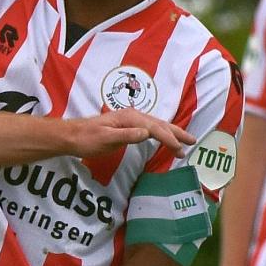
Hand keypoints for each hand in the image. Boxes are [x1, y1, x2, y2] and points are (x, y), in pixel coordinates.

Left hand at [63, 108, 193, 157]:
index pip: (154, 129)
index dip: (168, 139)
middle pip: (160, 124)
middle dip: (177, 133)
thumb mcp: (106, 139)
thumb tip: (147, 133)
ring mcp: (130, 119)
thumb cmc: (87, 139)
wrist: (72, 135)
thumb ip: (127, 136)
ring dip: (172, 133)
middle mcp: (133, 115)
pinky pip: (150, 128)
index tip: (179, 149)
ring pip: (156, 125)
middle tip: (192, 142)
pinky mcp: (128, 125)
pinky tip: (165, 138)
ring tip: (185, 142)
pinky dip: (161, 133)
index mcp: (130, 118)